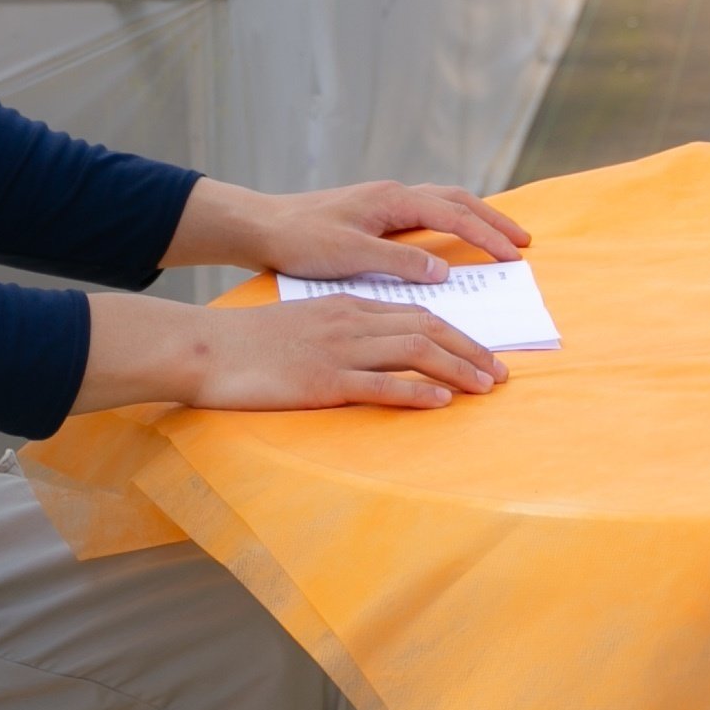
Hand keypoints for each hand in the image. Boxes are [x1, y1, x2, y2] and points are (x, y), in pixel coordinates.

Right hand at [81, 291, 507, 414]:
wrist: (207, 347)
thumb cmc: (251, 343)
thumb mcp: (306, 324)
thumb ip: (343, 332)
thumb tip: (377, 354)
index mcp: (348, 307)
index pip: (417, 314)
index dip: (457, 334)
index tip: (484, 353)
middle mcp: (351, 323)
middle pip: (427, 329)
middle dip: (471, 350)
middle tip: (503, 374)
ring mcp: (338, 350)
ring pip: (414, 353)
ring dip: (457, 369)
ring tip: (486, 387)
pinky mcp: (322, 380)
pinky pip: (379, 385)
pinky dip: (415, 392)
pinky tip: (440, 402)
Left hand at [170, 177, 532, 282]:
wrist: (262, 226)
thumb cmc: (300, 241)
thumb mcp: (350, 256)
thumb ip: (399, 262)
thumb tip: (446, 271)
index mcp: (392, 200)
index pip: (453, 215)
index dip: (486, 236)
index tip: (514, 257)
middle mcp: (393, 194)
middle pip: (457, 200)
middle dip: (493, 220)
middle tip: (525, 241)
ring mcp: (385, 201)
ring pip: (444, 201)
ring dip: (475, 217)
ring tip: (501, 236)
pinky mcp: (375, 212)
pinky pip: (427, 210)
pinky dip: (452, 219)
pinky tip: (454, 236)